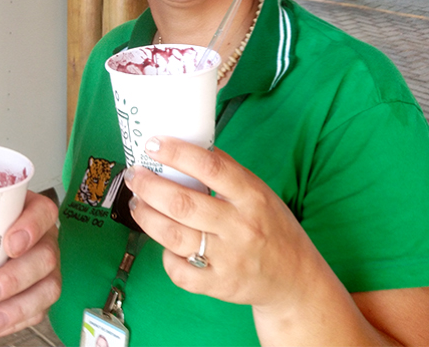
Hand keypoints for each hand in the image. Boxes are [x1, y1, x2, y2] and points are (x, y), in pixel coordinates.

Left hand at [0, 190, 60, 337]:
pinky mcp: (40, 295)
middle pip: (45, 257)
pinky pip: (37, 312)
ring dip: (17, 308)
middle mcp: (44, 240)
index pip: (44, 212)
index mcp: (30, 210)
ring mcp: (45, 270)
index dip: (32, 227)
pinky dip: (14, 322)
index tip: (9, 244)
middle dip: (14, 279)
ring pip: (47, 289)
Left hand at [124, 137, 324, 311]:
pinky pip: (179, 270)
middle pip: (183, 203)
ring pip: (173, 236)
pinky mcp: (218, 285)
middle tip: (135, 176)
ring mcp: (229, 258)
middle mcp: (240, 226)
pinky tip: (163, 243)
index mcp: (252, 196)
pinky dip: (165, 255)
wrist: (294, 279)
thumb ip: (226, 172)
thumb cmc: (270, 227)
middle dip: (149, 186)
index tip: (153, 144)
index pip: (211, 167)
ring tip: (137, 203)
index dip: (178, 153)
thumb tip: (186, 146)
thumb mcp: (259, 192)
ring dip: (146, 216)